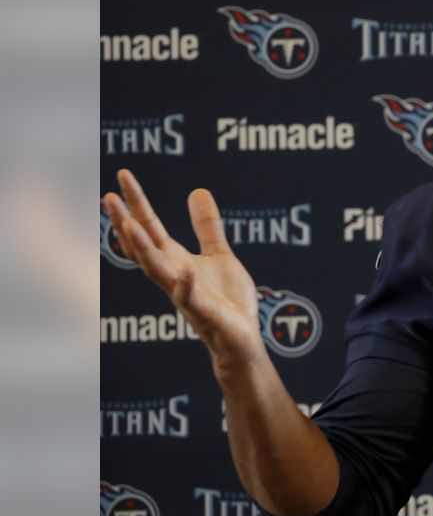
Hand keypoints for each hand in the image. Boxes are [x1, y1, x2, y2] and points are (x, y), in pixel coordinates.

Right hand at [103, 169, 265, 372]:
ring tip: (128, 224)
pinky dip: (187, 285)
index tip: (122, 176)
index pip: (150, 228)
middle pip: (144, 246)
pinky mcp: (205, 314)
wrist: (241, 340)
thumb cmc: (228, 301)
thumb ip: (207, 226)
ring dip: (142, 249)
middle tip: (108, 196)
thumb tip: (198, 191)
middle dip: (126, 222)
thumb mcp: (219, 254)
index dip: (136, 203)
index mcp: (176, 261)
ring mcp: (185, 296)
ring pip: (157, 271)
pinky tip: (186, 270)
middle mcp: (174, 276)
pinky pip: (191, 299)